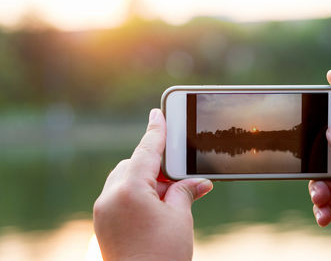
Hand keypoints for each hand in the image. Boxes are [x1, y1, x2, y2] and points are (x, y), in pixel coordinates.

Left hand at [93, 109, 212, 260]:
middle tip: (177, 177)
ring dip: (145, 180)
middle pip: (134, 164)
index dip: (156, 131)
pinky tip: (153, 206)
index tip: (158, 113)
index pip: (146, 151)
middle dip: (155, 165)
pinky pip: (118, 194)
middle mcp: (110, 196)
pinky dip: (135, 192)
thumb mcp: (180, 218)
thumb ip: (184, 192)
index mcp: (129, 190)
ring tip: (167, 197)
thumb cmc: (163, 255)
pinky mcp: (103, 222)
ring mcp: (103, 210)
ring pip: (124, 178)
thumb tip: (198, 181)